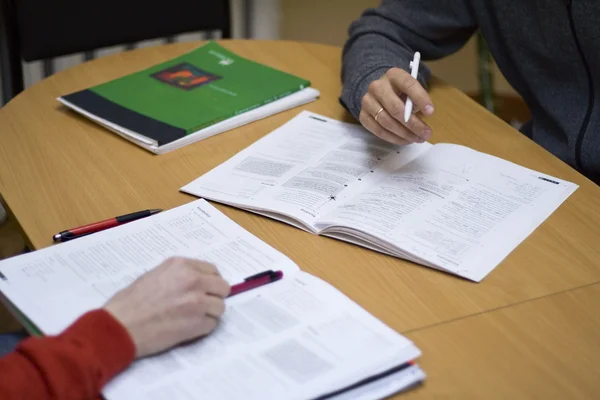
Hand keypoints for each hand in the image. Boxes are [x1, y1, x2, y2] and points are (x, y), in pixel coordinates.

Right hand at [104, 257, 230, 357]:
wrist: (121, 326)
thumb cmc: (130, 302)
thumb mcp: (154, 275)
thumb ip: (178, 275)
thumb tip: (196, 281)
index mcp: (182, 266)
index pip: (212, 271)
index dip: (209, 281)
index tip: (205, 289)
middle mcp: (193, 281)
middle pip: (223, 288)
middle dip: (214, 296)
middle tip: (202, 305)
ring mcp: (198, 302)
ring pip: (220, 307)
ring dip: (210, 313)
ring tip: (192, 318)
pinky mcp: (197, 324)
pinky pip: (212, 324)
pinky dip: (202, 328)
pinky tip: (187, 328)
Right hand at [359, 67, 434, 144]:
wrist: (380, 93)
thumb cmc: (400, 92)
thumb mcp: (410, 90)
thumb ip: (415, 100)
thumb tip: (420, 119)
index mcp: (393, 75)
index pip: (408, 84)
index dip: (420, 98)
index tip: (431, 112)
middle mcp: (377, 86)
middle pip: (395, 108)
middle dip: (413, 124)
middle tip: (426, 133)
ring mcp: (367, 101)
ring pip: (386, 121)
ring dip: (404, 134)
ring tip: (417, 138)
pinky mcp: (363, 116)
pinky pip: (378, 130)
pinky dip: (393, 138)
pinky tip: (405, 140)